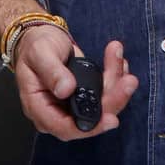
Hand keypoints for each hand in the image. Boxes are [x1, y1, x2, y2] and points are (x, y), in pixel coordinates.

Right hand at [13, 29, 139, 140]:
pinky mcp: (86, 96)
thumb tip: (65, 89)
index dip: (90, 126)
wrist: (41, 37)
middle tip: (129, 82)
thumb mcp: (40, 54)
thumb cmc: (35, 47)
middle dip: (113, 100)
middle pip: (90, 118)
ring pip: (103, 105)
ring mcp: (73, 105)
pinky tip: (119, 62)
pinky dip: (115, 78)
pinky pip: (105, 93)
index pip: (66, 128)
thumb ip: (52, 72)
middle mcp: (58, 112)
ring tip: (120, 59)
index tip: (111, 118)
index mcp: (39, 108)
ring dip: (117, 84)